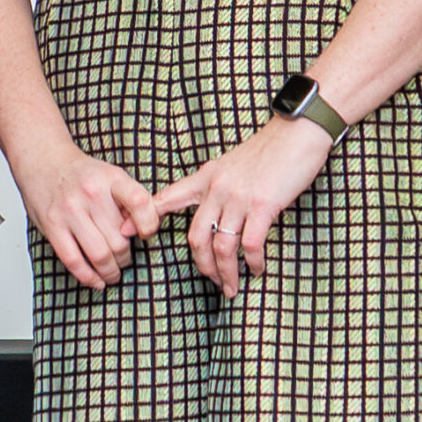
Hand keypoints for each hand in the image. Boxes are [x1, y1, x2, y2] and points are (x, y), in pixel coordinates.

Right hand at [14, 133, 160, 291]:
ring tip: (113, 273)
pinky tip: (96, 280)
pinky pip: (73, 260)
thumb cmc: (82, 174)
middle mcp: (91, 193)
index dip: (149, 225)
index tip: (147, 235)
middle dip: (126, 257)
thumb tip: (144, 232)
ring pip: (99, 254)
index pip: (139, 202)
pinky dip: (87, 276)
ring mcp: (70, 210)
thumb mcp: (111, 176)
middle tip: (125, 260)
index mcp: (111, 178)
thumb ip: (129, 201)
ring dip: (110, 271)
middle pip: (119, 239)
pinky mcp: (52, 225)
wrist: (43, 160)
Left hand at [154, 114, 336, 300]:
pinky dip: (252, 263)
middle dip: (202, 266)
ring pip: (221, 246)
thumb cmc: (268, 151)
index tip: (124, 233)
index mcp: (205, 178)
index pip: (167, 197)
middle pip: (196, 237)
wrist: (297, 134)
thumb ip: (213, 186)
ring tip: (232, 287)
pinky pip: (250, 244)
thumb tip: (208, 210)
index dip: (144, 216)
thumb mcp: (229, 165)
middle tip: (212, 282)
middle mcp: (216, 189)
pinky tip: (256, 270)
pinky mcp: (263, 205)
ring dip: (226, 273)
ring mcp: (239, 198)